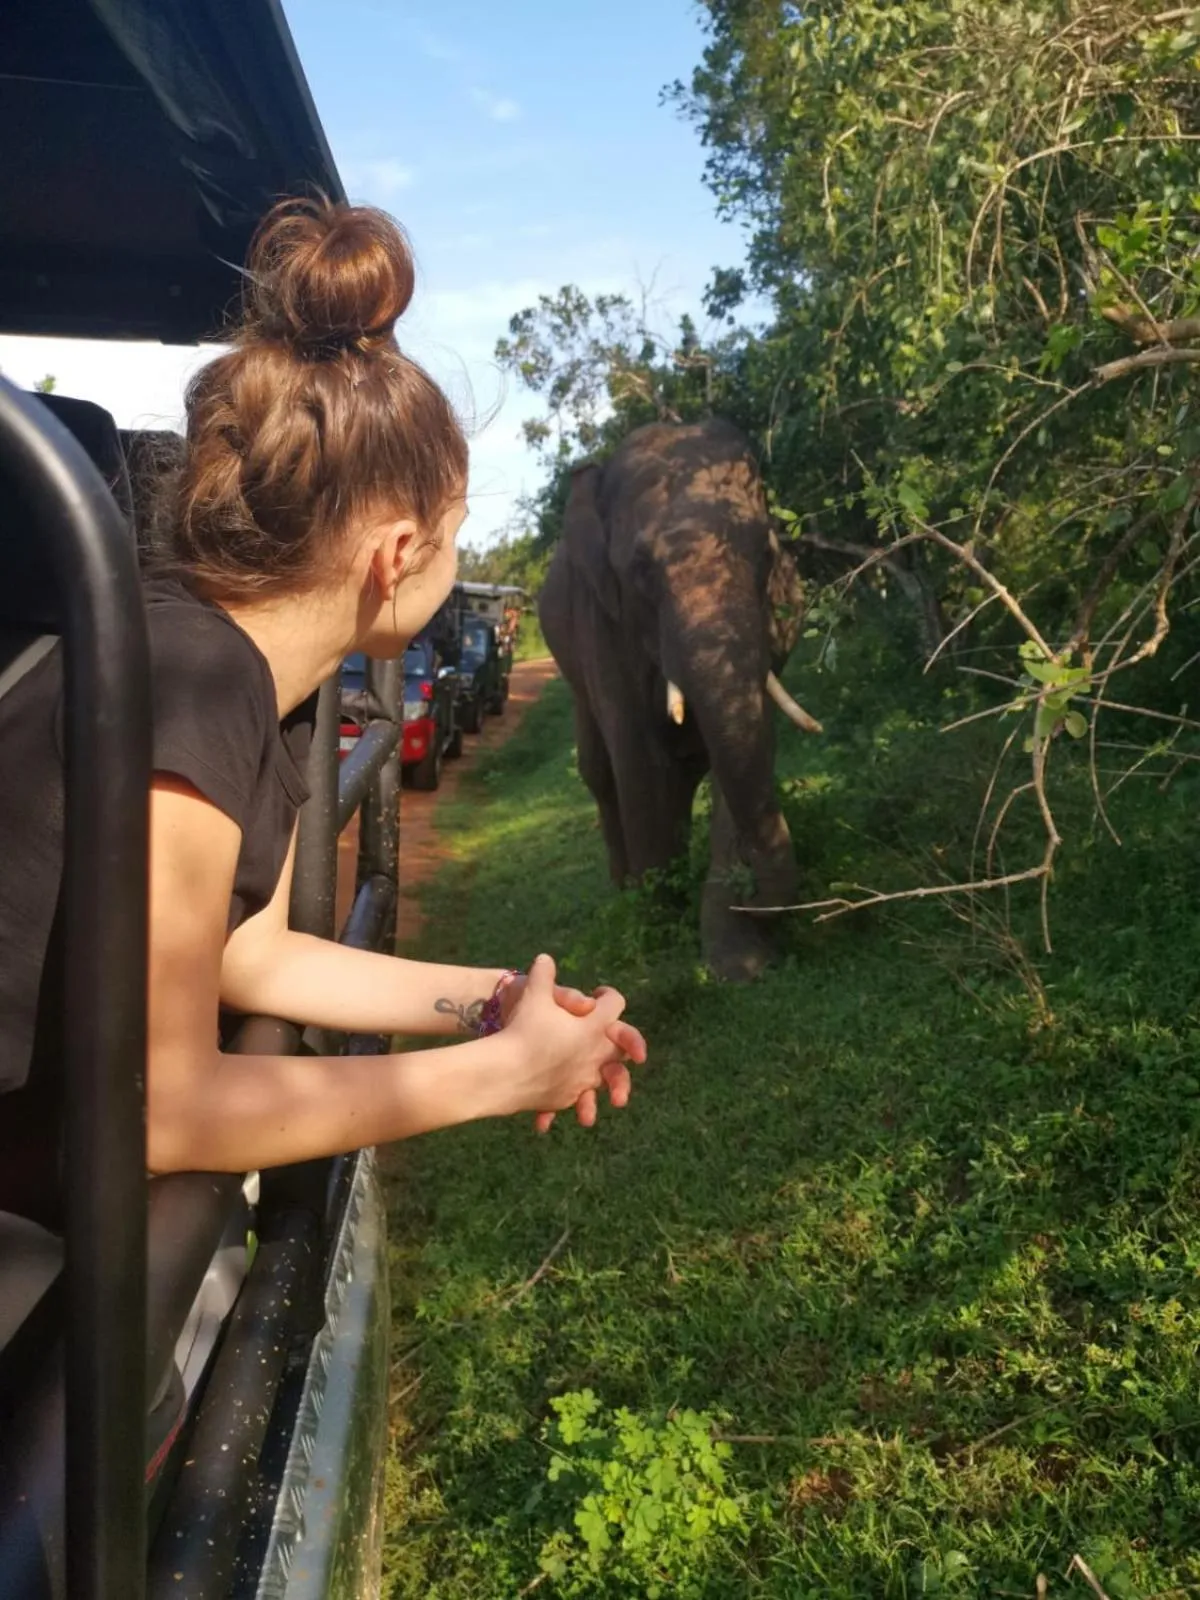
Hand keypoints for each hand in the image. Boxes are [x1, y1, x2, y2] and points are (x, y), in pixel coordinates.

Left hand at [499, 954, 645, 1130]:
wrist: (500, 1022)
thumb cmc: (527, 1005)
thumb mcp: (539, 995)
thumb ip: (565, 996)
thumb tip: (587, 1002)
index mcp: (592, 1023)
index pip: (619, 1031)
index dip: (630, 1040)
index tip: (637, 1055)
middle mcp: (589, 1048)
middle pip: (614, 1067)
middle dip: (619, 1083)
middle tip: (618, 1099)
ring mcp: (574, 1070)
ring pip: (590, 1090)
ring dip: (589, 1105)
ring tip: (586, 1119)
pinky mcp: (556, 1087)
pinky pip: (558, 1102)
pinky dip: (550, 1112)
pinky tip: (541, 1123)